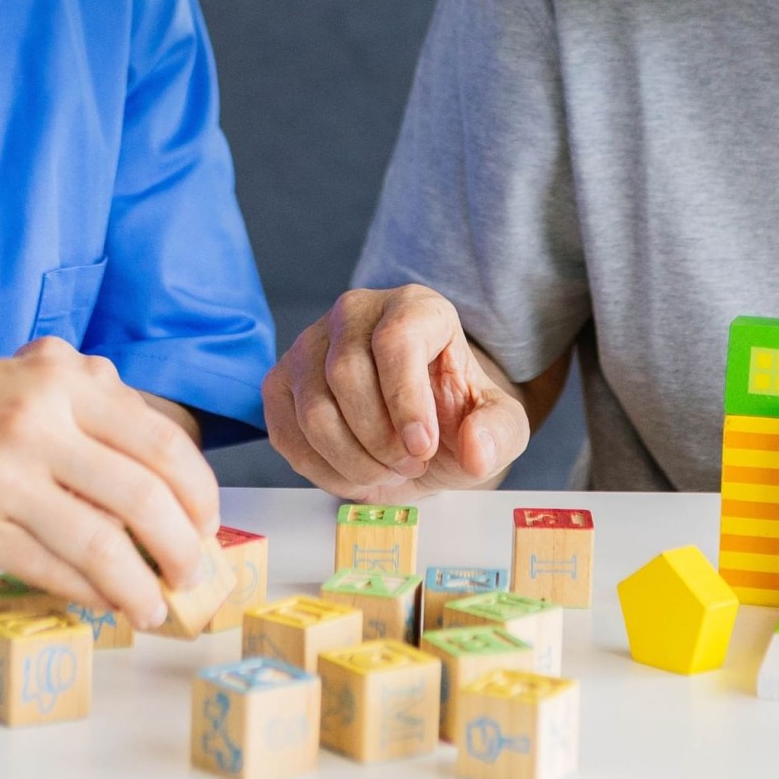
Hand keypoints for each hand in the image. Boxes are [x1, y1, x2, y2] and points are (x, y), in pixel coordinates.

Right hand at [0, 338, 219, 629]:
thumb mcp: (25, 379)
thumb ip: (91, 409)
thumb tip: (160, 471)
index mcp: (62, 380)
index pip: (162, 442)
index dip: (199, 492)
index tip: (207, 522)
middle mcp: (39, 423)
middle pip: (146, 497)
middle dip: (183, 546)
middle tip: (193, 572)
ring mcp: (5, 477)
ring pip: (104, 544)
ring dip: (141, 586)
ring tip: (154, 606)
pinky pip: (53, 570)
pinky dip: (90, 593)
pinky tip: (104, 602)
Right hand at [262, 285, 529, 501]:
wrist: (414, 432)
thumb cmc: (453, 420)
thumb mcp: (497, 427)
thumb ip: (498, 434)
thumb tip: (476, 448)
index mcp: (415, 307)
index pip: (396, 339)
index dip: (406, 401)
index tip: (422, 447)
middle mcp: (356, 312)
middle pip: (347, 374)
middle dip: (380, 440)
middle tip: (410, 465)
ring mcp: (309, 344)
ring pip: (314, 410)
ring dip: (354, 460)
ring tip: (388, 470)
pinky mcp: (280, 383)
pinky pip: (287, 434)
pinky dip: (323, 469)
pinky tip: (354, 471)